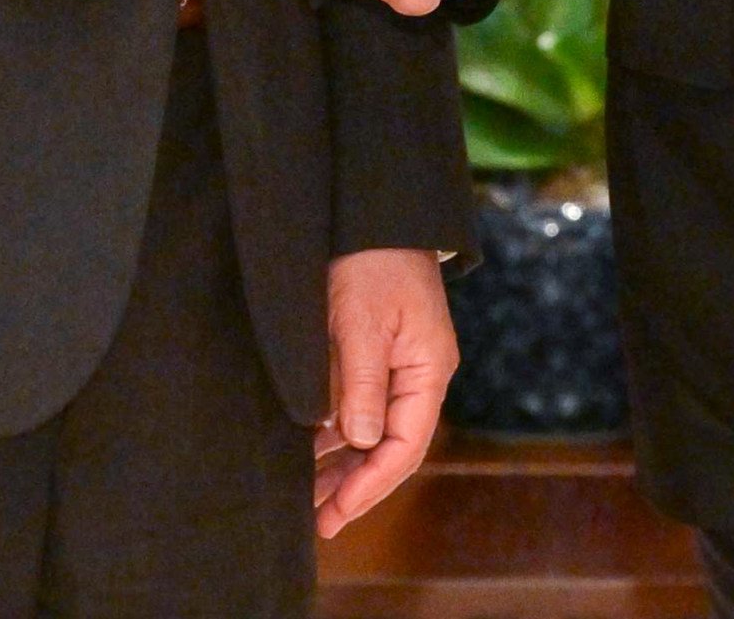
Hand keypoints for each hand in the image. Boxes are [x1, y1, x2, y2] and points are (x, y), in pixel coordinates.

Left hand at [315, 246, 458, 535]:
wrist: (372, 212)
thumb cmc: (370, 261)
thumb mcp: (360, 321)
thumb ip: (360, 383)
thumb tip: (359, 441)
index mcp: (427, 370)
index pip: (404, 446)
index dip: (369, 486)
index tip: (335, 514)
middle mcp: (419, 375)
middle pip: (390, 447)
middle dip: (354, 486)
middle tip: (316, 521)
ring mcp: (400, 366)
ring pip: (373, 432)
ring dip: (342, 464)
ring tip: (306, 497)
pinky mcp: (377, 355)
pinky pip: (360, 407)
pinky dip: (335, 434)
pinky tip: (308, 453)